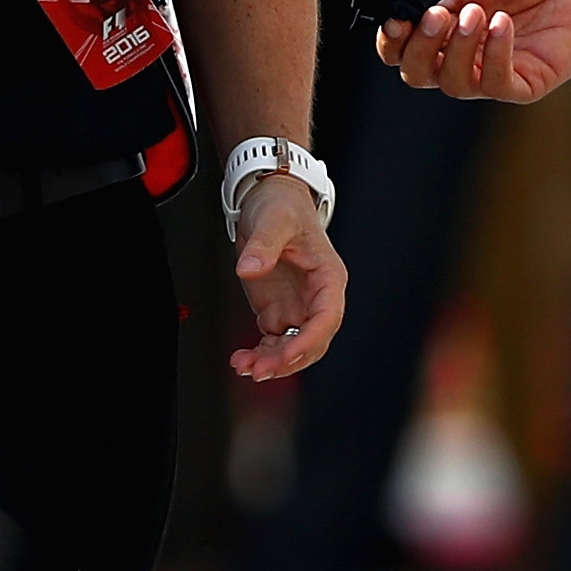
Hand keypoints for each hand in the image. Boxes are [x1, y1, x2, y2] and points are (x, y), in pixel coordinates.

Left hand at [229, 180, 345, 381]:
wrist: (268, 201)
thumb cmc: (282, 206)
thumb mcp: (273, 220)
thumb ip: (263, 245)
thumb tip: (249, 270)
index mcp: (327, 278)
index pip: (327, 317)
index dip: (309, 339)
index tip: (287, 353)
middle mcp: (316, 298)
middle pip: (311, 341)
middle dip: (287, 360)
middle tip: (259, 369)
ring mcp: (297, 307)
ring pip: (292, 347)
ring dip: (271, 362)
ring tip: (244, 365)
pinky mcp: (278, 311)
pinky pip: (274, 342)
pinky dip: (261, 354)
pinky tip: (243, 359)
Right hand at [370, 0, 570, 105]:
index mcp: (439, 29)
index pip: (398, 49)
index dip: (390, 40)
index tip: (395, 18)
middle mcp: (459, 57)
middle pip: (416, 74)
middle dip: (420, 47)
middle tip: (437, 15)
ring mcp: (489, 74)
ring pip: (452, 83)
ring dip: (458, 48)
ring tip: (478, 12)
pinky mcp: (522, 84)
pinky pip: (495, 83)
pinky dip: (493, 54)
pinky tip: (502, 23)